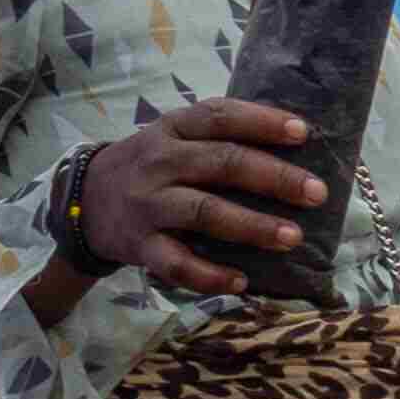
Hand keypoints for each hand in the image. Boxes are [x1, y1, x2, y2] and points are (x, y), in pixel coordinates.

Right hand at [76, 98, 325, 296]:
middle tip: (316, 193)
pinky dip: (210, 275)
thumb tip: (296, 146)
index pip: (220, 116)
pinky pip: (177, 263)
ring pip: (204, 212)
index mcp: (174, 128)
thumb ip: (219, 139)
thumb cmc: (151, 168)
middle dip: (274, 177)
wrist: (83, 201)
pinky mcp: (140, 245)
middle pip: (221, 163)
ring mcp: (149, 204)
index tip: (304, 133)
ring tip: (292, 237)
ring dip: (252, 225)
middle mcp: (160, 162)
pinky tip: (242, 282)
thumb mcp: (174, 138)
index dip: (263, 122)